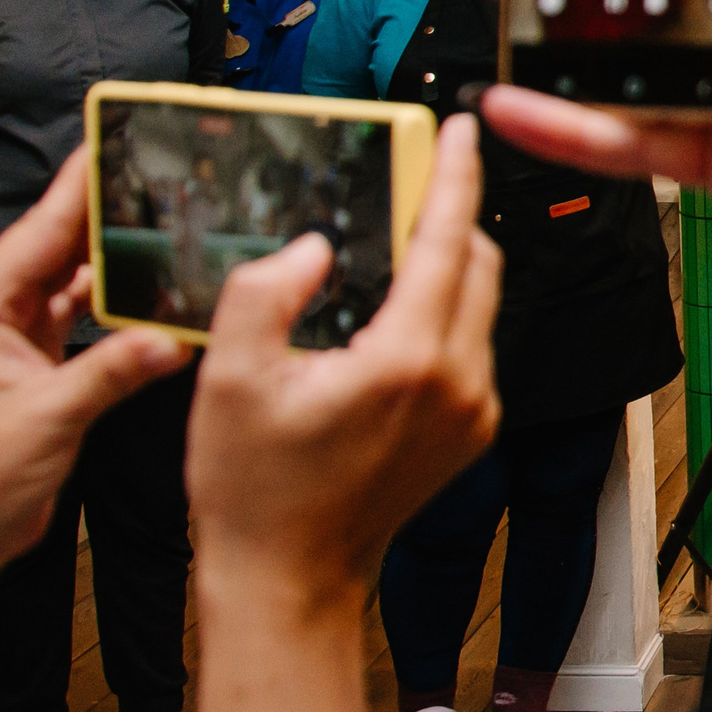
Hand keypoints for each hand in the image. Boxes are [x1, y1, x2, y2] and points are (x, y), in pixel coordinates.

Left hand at [0, 150, 190, 642]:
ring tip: (177, 224)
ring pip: (81, 277)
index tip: (120, 138)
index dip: (82, 182)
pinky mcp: (42, 362)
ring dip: (124, 257)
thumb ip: (113, 371)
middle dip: (114, 210)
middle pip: (63, 242)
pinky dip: (125, 303)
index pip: (41, 227)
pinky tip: (162, 289)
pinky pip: (90, 314)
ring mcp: (18, 334)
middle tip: (170, 177)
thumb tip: (172, 336)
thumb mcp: (47, 419)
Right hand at [185, 113, 500, 610]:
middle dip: (449, 216)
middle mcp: (461, 382)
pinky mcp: (473, 431)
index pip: (450, 240)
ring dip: (445, 267)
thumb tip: (312, 246)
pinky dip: (442, 314)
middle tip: (409, 180)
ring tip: (391, 244)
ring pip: (478, 305)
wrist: (289, 582)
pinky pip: (469, 346)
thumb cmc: (254, 491)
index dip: (455, 175)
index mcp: (410, 360)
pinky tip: (391, 312)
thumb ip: (266, 292)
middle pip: (477, 265)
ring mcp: (475, 410)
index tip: (464, 129)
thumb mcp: (232, 376)